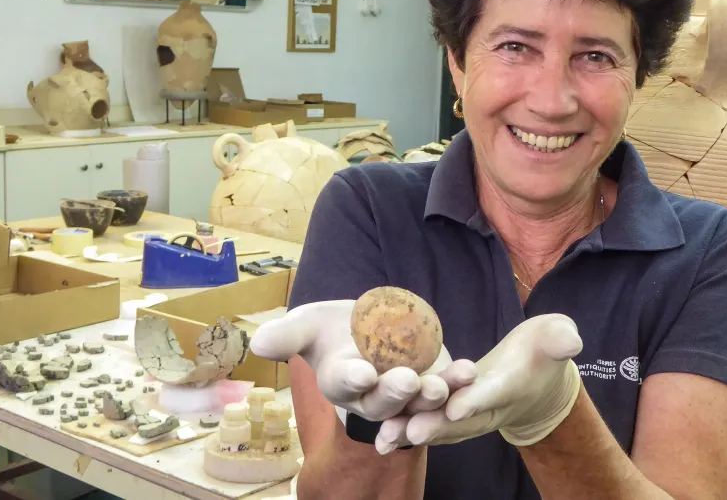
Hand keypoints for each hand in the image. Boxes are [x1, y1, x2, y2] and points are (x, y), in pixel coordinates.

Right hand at [250, 299, 474, 421]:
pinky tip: (468, 373)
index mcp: (341, 381)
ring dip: (430, 396)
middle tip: (407, 381)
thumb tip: (258, 342)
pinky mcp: (432, 381)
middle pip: (383, 401)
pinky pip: (446, 390)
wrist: (368, 326)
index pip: (343, 383)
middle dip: (394, 392)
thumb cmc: (331, 330)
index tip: (360, 372)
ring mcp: (405, 393)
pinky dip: (457, 384)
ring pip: (417, 402)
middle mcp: (372, 395)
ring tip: (440, 385)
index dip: (352, 378)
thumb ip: (288, 335)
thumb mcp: (308, 324)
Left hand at [376, 314, 582, 452]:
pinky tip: (379, 439)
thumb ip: (560, 338)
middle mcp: (488, 407)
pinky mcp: (450, 414)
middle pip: (461, 420)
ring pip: (440, 427)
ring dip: (414, 433)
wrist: (536, 380)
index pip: (494, 394)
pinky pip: (428, 425)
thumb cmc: (543, 350)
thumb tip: (571, 341)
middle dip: (437, 425)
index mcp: (512, 386)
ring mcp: (469, 415)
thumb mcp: (556, 336)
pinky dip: (406, 432)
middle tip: (413, 431)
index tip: (457, 406)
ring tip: (386, 438)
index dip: (476, 400)